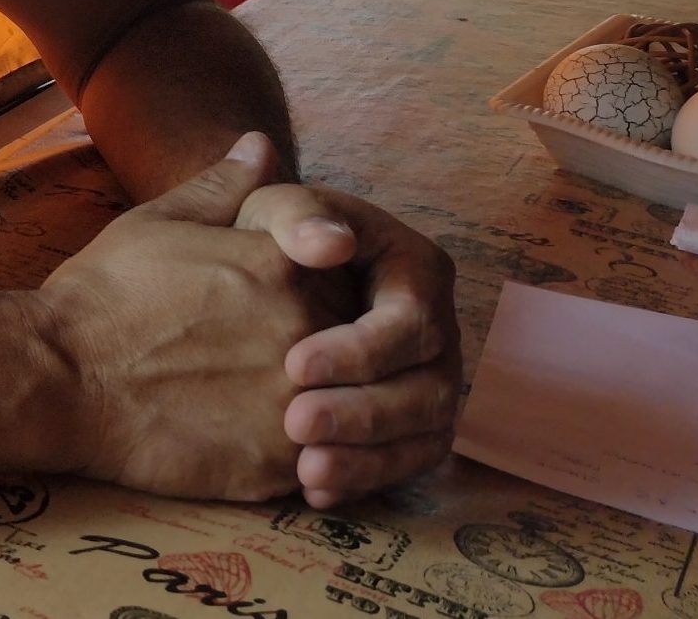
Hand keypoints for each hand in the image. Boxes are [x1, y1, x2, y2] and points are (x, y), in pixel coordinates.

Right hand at [33, 132, 345, 501]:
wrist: (60, 376)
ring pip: (346, 404)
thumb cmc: (104, 294)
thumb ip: (223, 186)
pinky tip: (254, 433)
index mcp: (281, 264)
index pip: (344, 269)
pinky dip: (301, 448)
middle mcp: (302, 331)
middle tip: (267, 348)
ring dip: (323, 400)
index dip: (319, 279)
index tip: (282, 294)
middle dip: (328, 342)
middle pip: (356, 337)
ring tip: (265, 394)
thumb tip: (263, 143)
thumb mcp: (159, 221)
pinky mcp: (276, 463)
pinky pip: (322, 457)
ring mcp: (293, 401)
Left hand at [235, 181, 461, 508]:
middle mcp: (436, 331)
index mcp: (417, 270)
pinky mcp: (410, 424)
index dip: (360, 350)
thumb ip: (299, 216)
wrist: (261, 271)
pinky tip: (312, 489)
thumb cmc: (271, 233)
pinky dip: (363, 479)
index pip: (410, 321)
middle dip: (363, 413)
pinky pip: (404, 463)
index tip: (294, 364)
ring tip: (306, 469)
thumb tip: (333, 240)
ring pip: (422, 435)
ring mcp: (429, 381)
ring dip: (367, 458)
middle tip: (296, 424)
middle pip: (426, 387)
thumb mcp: (276, 208)